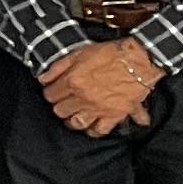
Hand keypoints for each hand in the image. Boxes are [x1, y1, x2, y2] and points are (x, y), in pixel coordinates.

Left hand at [43, 38, 163, 137]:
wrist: (139, 60)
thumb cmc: (110, 54)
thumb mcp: (79, 53)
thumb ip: (58, 67)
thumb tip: (43, 78)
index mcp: (72, 82)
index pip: (50, 95)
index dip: (51, 92)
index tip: (54, 91)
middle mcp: (83, 98)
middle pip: (60, 111)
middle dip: (60, 106)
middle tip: (65, 102)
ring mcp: (98, 108)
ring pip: (77, 123)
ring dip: (73, 120)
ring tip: (75, 115)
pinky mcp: (115, 115)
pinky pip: (101, 130)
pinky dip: (95, 130)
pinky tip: (93, 125)